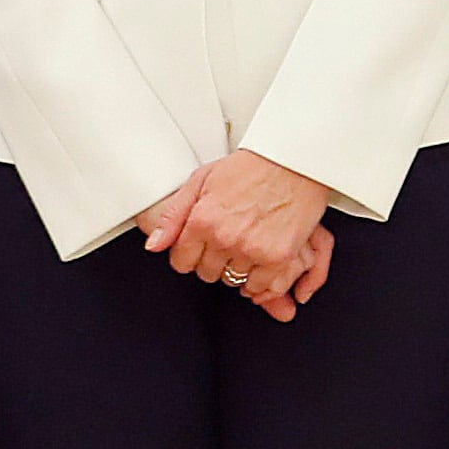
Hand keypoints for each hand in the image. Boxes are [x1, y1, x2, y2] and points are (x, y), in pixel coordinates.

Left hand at [143, 151, 335, 317]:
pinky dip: (260, 280)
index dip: (190, 255)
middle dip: (214, 262)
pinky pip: (261, 285)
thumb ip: (173, 216)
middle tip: (227, 245)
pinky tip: (261, 264)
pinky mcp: (279, 256)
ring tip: (247, 249)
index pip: (182, 262)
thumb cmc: (251, 167)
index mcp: (203, 220)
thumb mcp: (201, 181)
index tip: (201, 249)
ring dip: (238, 269)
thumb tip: (154, 246)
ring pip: (234, 280)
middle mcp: (225, 238)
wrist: (294, 162)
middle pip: (207, 273)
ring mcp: (252, 249)